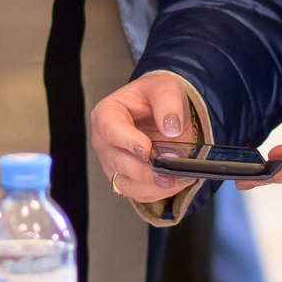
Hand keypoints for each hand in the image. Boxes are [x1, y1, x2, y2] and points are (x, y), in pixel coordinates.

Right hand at [90, 71, 202, 204]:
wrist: (163, 113)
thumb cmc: (156, 98)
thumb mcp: (165, 88)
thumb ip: (168, 102)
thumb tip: (171, 128)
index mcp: (107, 113)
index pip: (110, 129)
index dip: (128, 141)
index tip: (147, 149)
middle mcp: (104, 140)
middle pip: (118, 161)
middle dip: (145, 170)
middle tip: (169, 170)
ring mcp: (112, 162)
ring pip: (126, 183)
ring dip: (153, 185)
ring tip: (177, 178)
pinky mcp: (125, 179)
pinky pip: (137, 193)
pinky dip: (157, 192)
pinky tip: (175, 182)